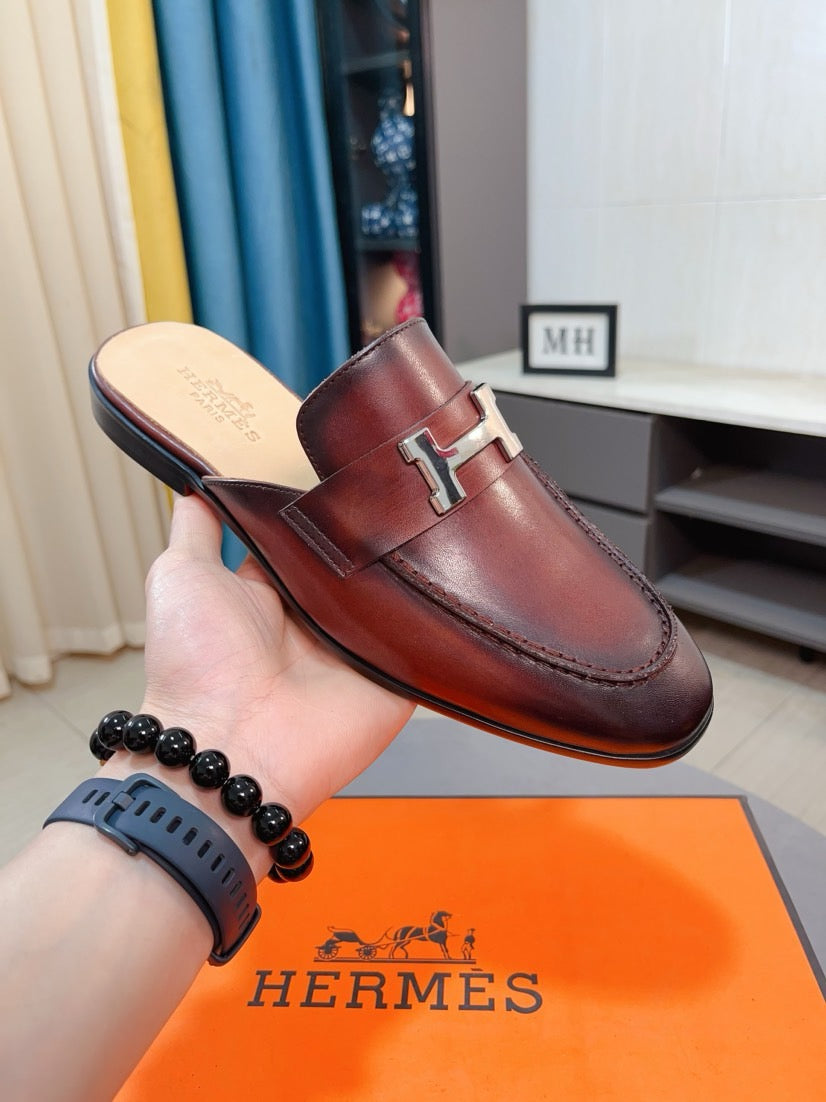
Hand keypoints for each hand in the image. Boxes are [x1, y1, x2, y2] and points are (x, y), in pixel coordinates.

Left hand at [103, 494, 413, 865]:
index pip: (313, 535)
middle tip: (405, 475)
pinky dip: (444, 614)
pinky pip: (433, 640)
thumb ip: (198, 530)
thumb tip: (200, 482)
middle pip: (362, 558)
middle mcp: (322, 616)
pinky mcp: (398, 677)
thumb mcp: (181, 578)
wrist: (230, 748)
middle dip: (378, 527)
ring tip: (443, 509)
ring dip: (415, 562)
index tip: (347, 459)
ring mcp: (363, 647)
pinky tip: (462, 571)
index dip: (326, 503)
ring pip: (401, 591)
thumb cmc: (195, 667)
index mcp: (276, 591)